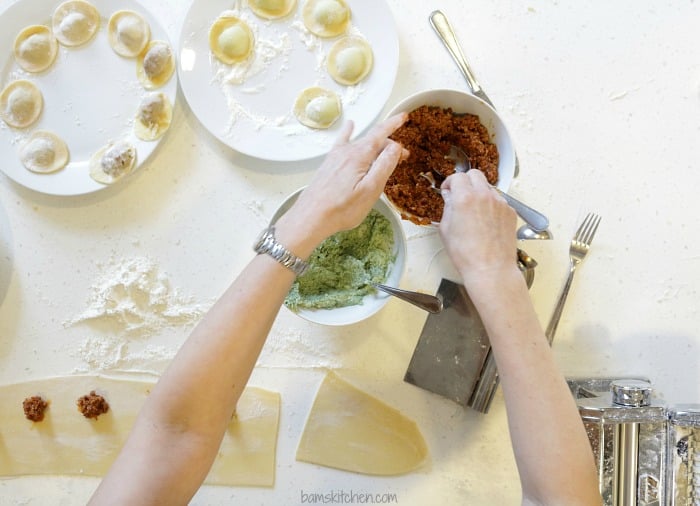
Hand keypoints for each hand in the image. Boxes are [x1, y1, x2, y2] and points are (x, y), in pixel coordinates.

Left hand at [279, 114, 407, 243]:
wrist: (311, 217)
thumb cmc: (341, 209)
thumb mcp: (370, 190)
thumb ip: (384, 166)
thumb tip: (395, 147)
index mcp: (359, 156)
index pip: (380, 133)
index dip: (394, 124)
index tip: (404, 117)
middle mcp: (347, 152)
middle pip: (372, 140)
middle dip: (389, 144)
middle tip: (402, 156)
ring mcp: (336, 157)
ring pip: (360, 143)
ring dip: (375, 145)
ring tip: (385, 150)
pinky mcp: (329, 164)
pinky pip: (342, 143)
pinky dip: (348, 133)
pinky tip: (349, 126)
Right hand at [439, 170, 518, 284]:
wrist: (490, 268)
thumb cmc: (466, 254)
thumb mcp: (446, 230)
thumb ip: (447, 208)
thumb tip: (450, 198)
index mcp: (464, 198)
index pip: (457, 177)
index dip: (449, 183)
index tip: (448, 191)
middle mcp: (484, 196)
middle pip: (475, 174)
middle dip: (465, 181)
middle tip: (460, 195)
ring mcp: (500, 203)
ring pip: (488, 187)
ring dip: (479, 193)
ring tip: (474, 212)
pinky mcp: (510, 212)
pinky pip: (499, 201)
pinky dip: (491, 206)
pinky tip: (486, 222)